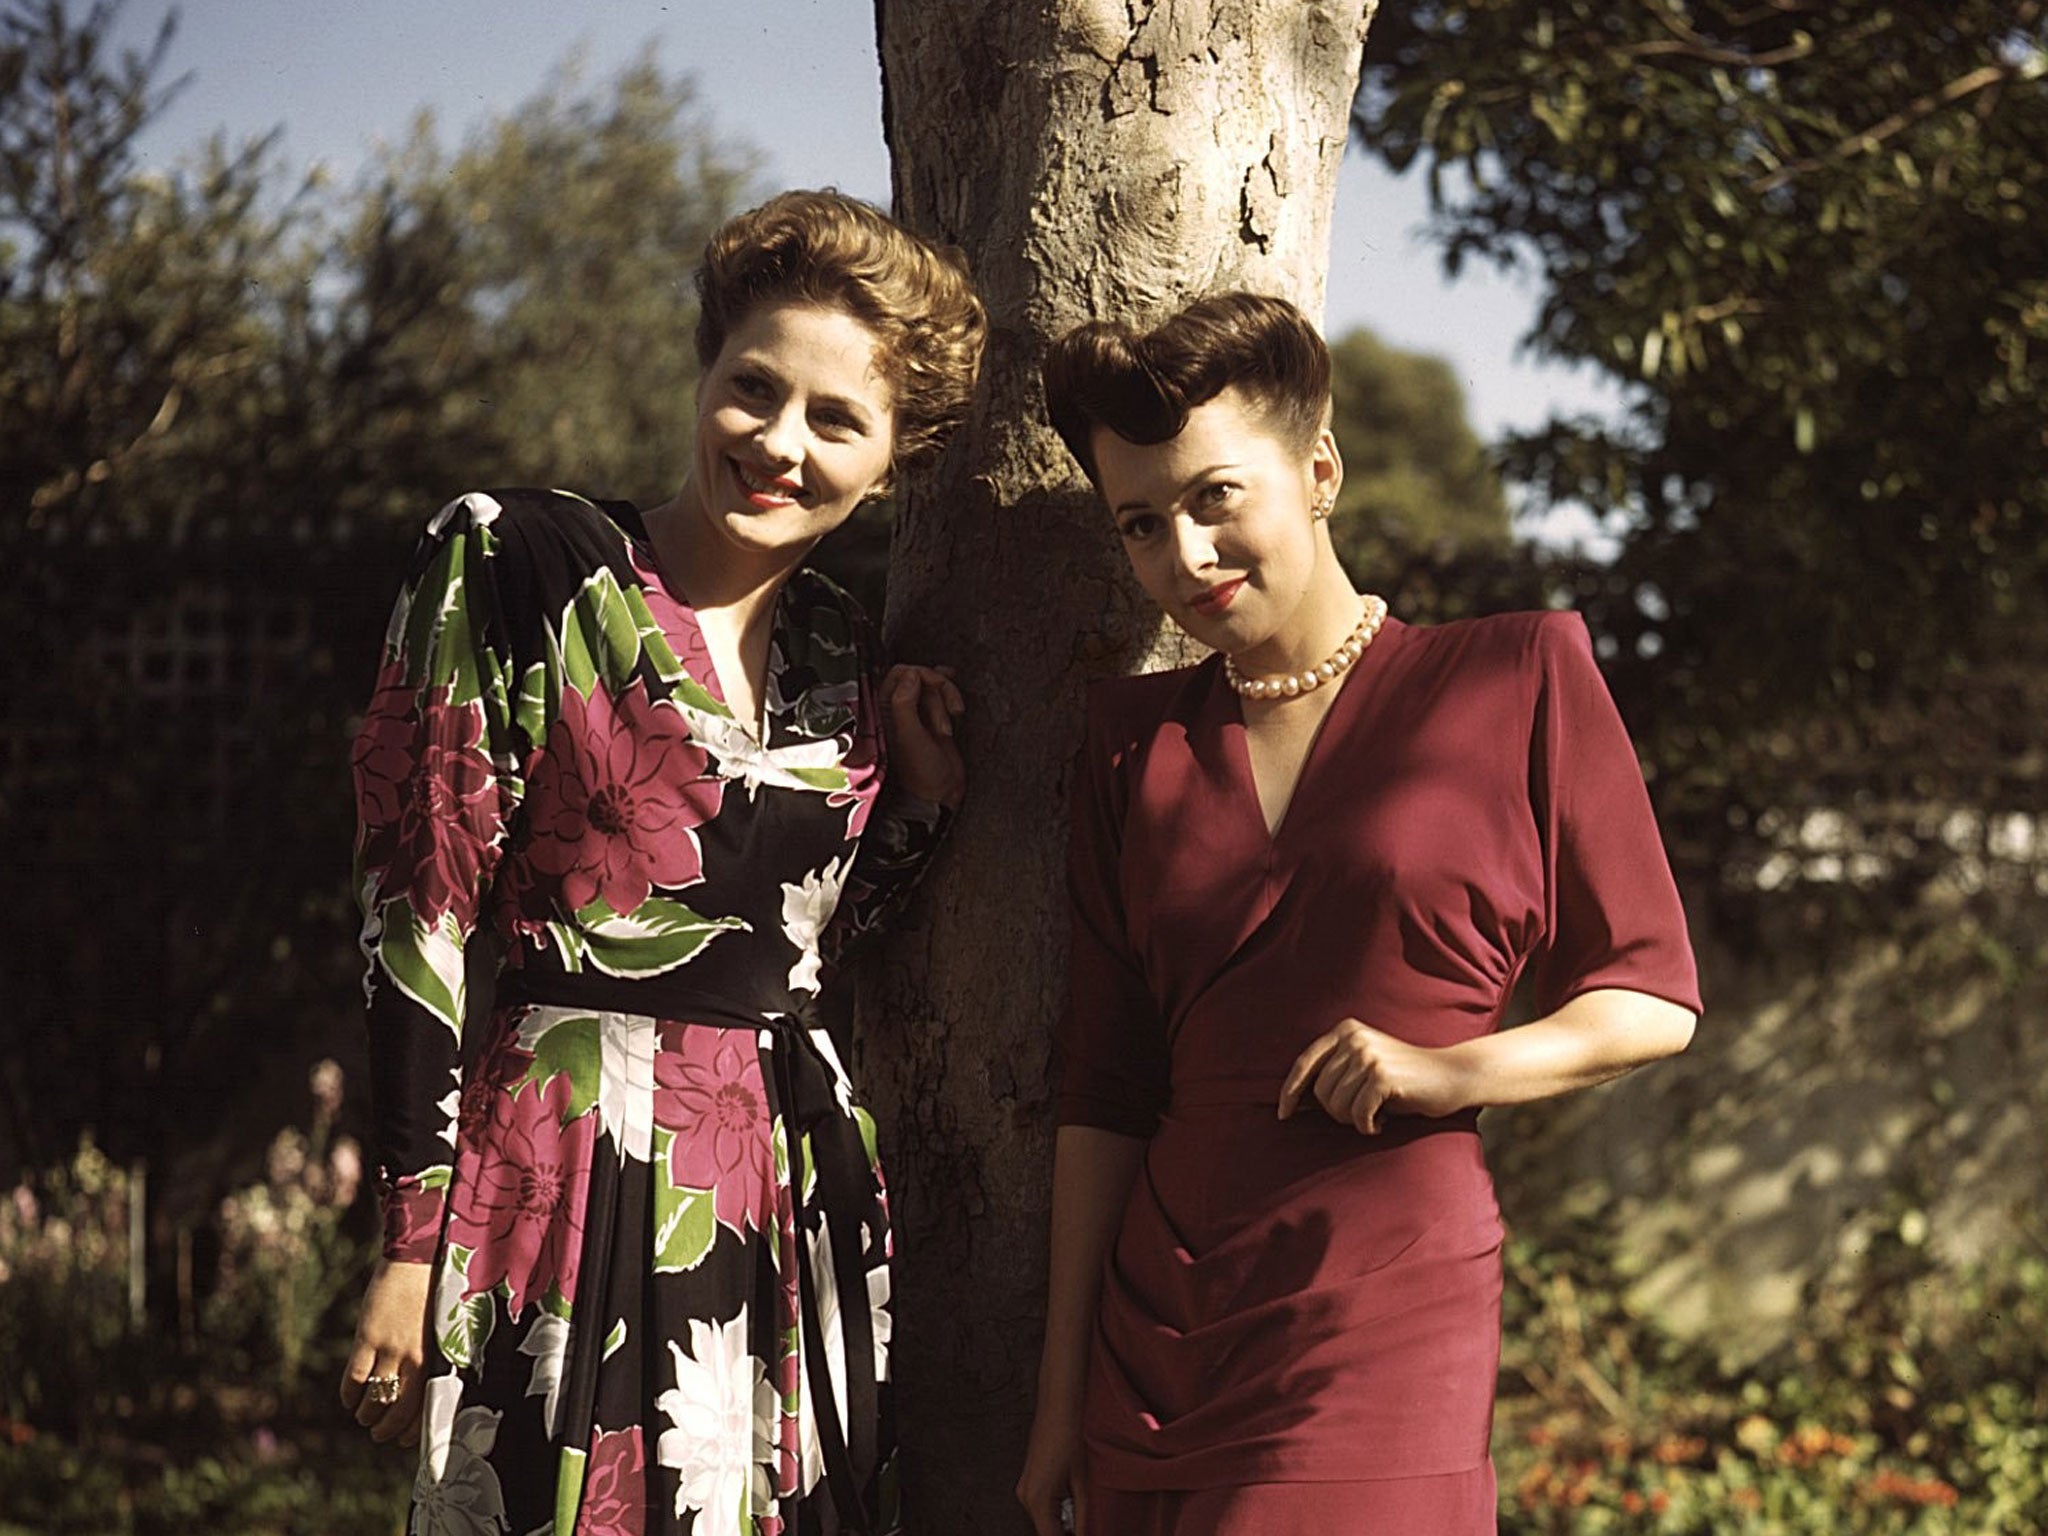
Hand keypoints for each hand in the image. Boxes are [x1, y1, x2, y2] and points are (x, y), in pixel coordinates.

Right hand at [339, 1257, 432, 1446]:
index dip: (410, 1430)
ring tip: (363, 1416)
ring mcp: (390, 1347)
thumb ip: (428, 1358)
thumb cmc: (432, 1293)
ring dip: (366, 1413)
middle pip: (398, 1408)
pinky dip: (349, 1393)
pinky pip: (355, 1377)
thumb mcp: (437, 1329)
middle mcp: (414, 1357)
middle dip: (386, 1428)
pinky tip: (348, 1399)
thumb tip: (419, 1387)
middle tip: (377, 1433)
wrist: (418, 1260)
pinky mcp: (368, 1337)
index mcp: (434, 1356)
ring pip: (374, 1397)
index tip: (401, 1441)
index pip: (423, 1406)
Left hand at [882, 662, 965, 808]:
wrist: (940, 793)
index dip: (920, 675)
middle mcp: (899, 709)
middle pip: (919, 677)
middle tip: (949, 710)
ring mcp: (918, 713)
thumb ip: (905, 704)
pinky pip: (942, 695)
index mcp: (886, 710)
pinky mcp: (935, 718)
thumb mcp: (909, 737)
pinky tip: (956, 701)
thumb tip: (911, 675)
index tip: (935, 687)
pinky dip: (950, 694)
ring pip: (933, 686)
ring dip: (947, 698)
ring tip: (951, 722)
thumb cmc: (921, 773)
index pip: (899, 674)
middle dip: (938, 690)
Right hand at [1017, 1405, 1086, 1535]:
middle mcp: (1025, 1496)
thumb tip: (1085, 1535)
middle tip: (1084, 1522)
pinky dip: (1055, 1508)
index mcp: (1038, 1499)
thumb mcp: (1082, 1483)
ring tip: (1079, 1510)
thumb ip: (1083, 1516)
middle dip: (1064, 1530)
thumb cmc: (1070, 1439)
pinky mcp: (1027, 1480)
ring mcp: (1024, 1488)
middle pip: (1045, 1529)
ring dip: (1060, 1520)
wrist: (1057, 1408)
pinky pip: (1040, 1505)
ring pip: (1043, 1518)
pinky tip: (1070, 1499)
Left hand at [1277, 1018, 1469, 1133]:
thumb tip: (1295, 1101)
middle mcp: (1353, 1038)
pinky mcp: (1381, 1076)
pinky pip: (1358, 1115)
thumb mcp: (1365, 1065)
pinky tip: (1383, 1121)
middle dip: (1337, 1112)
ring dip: (1354, 1120)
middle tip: (1363, 1114)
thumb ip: (1335, 1073)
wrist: (1451, 1075)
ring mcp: (1367, 1055)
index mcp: (1345, 1030)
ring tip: (1375, 1114)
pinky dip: (1368, 1126)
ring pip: (1337, 1106)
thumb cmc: (1405, 1079)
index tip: (1283, 1114)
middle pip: (1320, 1091)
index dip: (1290, 1091)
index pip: (1304, 1063)